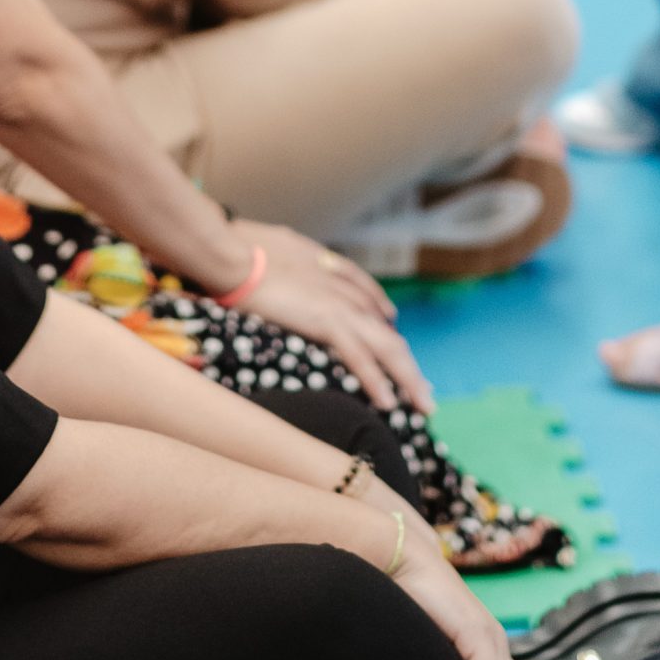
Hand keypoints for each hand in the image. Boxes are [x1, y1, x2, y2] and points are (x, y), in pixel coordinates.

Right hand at [228, 221, 435, 414]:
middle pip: (389, 335)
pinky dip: (377, 381)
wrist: (234, 255)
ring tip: (424, 406)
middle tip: (425, 395)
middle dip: (409, 368)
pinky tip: (389, 403)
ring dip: (409, 380)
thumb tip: (292, 270)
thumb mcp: (281, 253)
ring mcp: (340, 306)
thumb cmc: (247, 253)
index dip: (388, 337)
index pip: (374, 310)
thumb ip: (298, 265)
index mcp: (337, 275)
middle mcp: (347, 291)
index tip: (399, 360)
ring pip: (387, 348)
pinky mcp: (327, 320)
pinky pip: (359, 357)